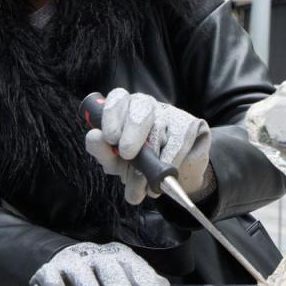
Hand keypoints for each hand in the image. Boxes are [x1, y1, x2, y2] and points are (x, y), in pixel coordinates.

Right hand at [31, 241, 170, 285]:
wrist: (66, 264)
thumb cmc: (103, 279)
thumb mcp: (128, 280)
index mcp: (122, 257)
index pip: (141, 277)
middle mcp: (99, 255)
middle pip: (116, 280)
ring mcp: (74, 261)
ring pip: (87, 282)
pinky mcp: (50, 268)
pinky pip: (52, 276)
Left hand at [85, 88, 210, 203]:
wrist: (168, 181)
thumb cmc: (136, 165)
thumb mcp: (115, 161)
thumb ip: (102, 150)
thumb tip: (94, 136)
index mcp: (124, 108)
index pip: (118, 98)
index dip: (112, 115)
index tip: (110, 137)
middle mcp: (147, 106)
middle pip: (142, 106)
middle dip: (132, 132)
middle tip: (126, 155)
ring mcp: (170, 113)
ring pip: (159, 128)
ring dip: (149, 161)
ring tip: (140, 187)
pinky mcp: (191, 124)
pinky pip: (179, 140)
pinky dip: (169, 161)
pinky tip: (161, 176)